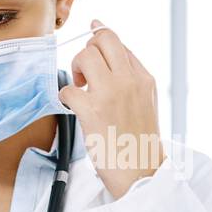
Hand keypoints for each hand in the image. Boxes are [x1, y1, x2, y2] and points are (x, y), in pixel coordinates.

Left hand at [59, 20, 164, 198]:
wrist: (141, 172)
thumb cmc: (139, 142)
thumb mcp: (146, 103)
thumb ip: (131, 79)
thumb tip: (111, 58)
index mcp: (144, 78)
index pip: (118, 42)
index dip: (100, 40)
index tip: (91, 41)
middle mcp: (129, 81)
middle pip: (102, 39)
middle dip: (88, 49)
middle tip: (85, 72)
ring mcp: (110, 94)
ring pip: (85, 55)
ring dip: (75, 68)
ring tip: (80, 88)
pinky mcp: (92, 111)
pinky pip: (67, 88)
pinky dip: (65, 96)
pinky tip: (72, 106)